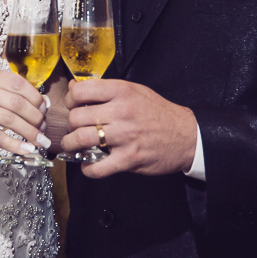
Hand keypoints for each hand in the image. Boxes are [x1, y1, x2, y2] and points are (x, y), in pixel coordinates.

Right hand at [0, 69, 49, 158]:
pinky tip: (27, 150)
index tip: (45, 109)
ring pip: (10, 120)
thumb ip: (8, 93)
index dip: (35, 96)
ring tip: (40, 141)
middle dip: (36, 117)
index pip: (18, 83)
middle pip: (17, 102)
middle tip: (44, 128)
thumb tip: (42, 103)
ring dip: (30, 132)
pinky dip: (15, 145)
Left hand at [63, 78, 196, 177]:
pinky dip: (87, 169)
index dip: (70, 99)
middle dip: (70, 124)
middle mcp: (121, 111)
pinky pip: (98, 167)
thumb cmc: (157, 111)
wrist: (186, 135)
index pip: (80, 91)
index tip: (72, 106)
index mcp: (121, 91)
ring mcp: (124, 136)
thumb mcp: (134, 90)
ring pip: (81, 139)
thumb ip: (106, 89)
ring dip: (71, 144)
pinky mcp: (129, 158)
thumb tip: (74, 89)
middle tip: (74, 127)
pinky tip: (87, 165)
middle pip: (76, 117)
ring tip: (73, 145)